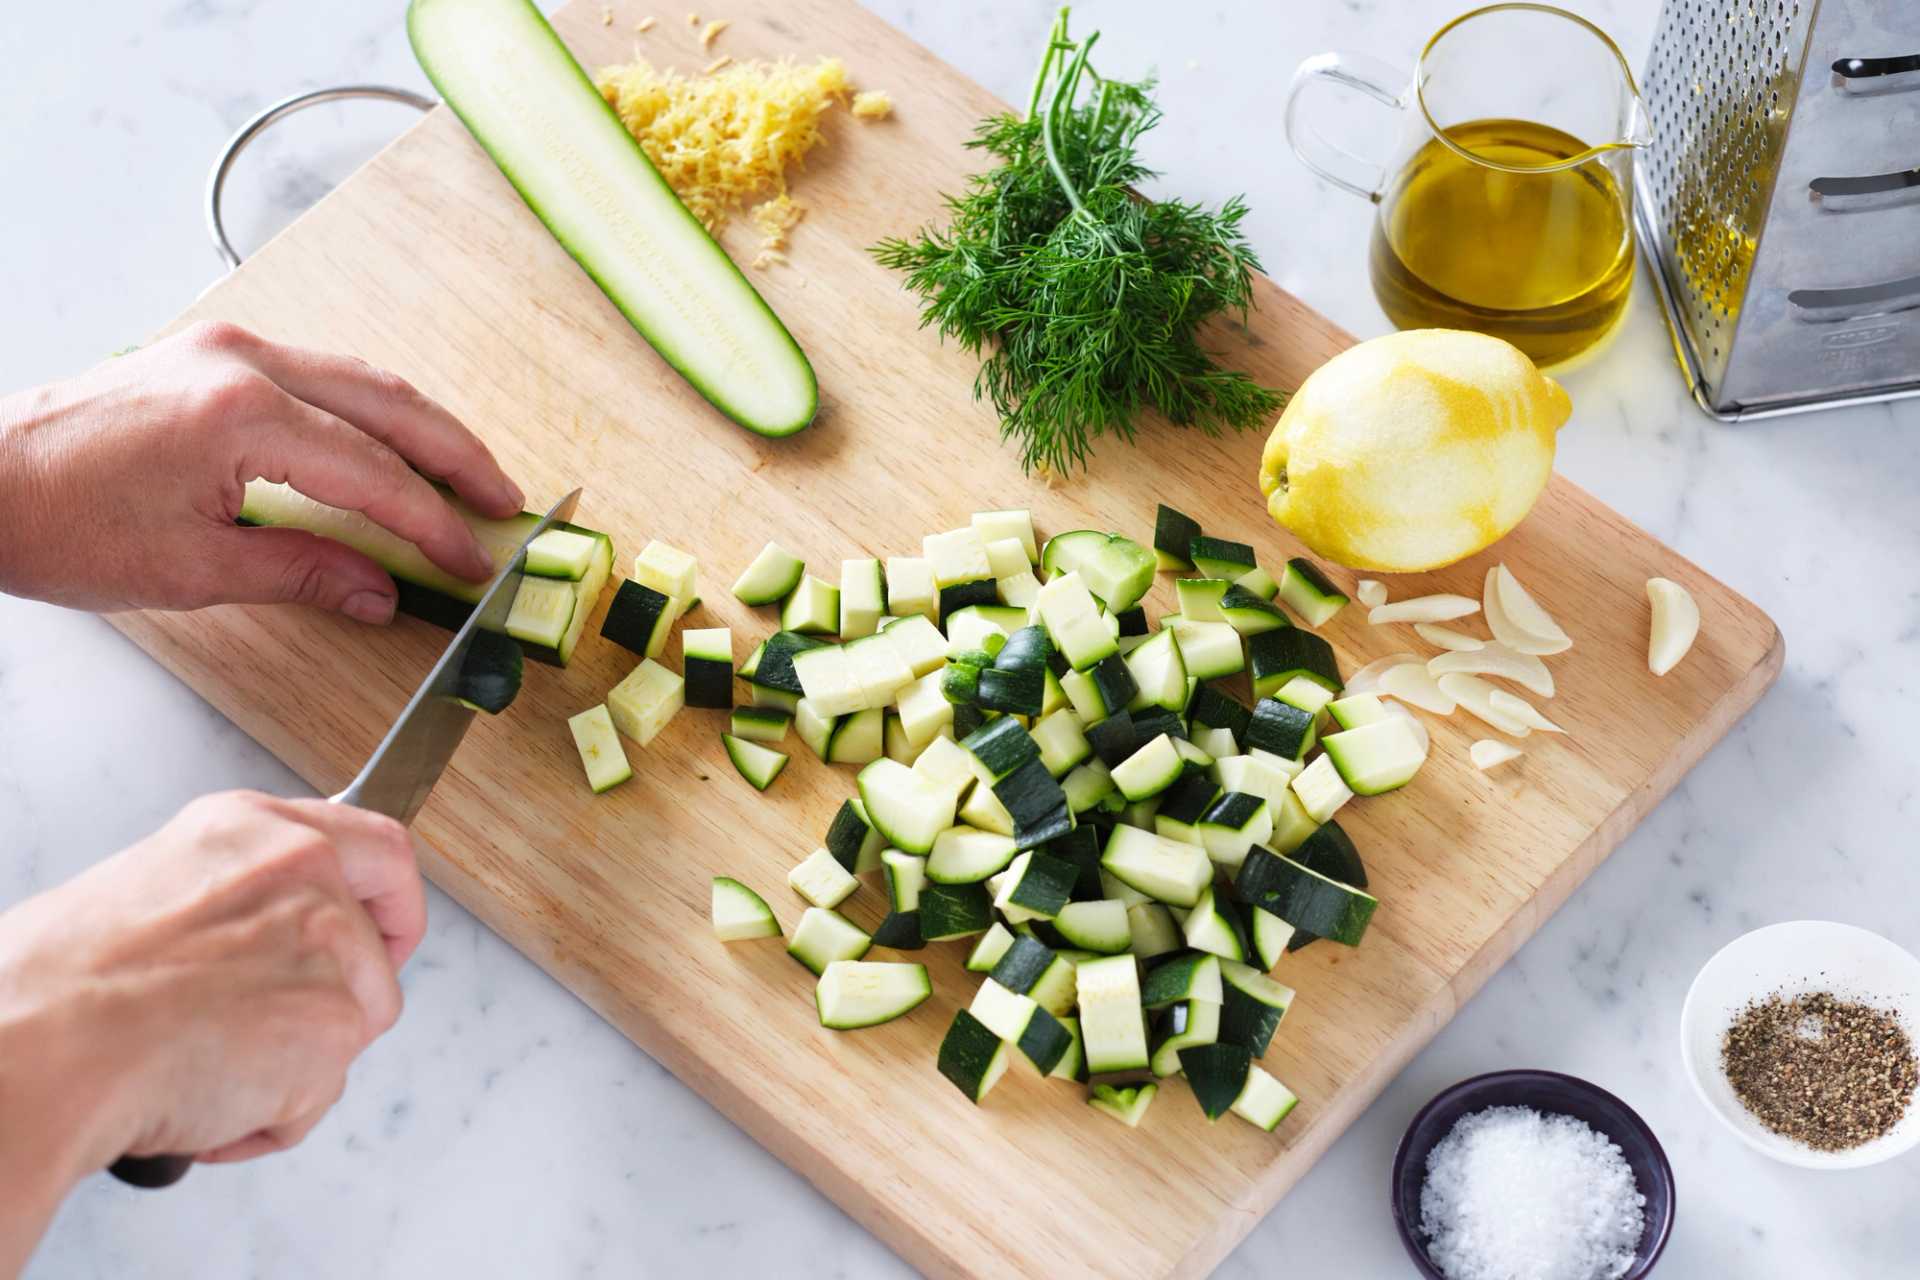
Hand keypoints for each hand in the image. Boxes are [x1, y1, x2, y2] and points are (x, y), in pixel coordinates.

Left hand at [0, 321, 523, 619]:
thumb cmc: (58, 523)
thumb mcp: (191, 569)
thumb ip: (302, 572)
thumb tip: (380, 593)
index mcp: (240, 414)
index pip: (373, 472)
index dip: (433, 524)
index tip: (472, 562)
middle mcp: (242, 362)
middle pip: (389, 403)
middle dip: (456, 456)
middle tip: (505, 502)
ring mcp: (226, 347)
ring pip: (361, 378)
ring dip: (422, 427)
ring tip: (466, 475)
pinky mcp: (211, 353)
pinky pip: (320, 373)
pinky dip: (371, 411)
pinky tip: (395, 444)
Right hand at [0, 792, 423, 1273]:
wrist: (40, 1050)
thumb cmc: (56, 989)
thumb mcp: (155, 891)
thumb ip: (234, 903)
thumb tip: (252, 945)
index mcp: (255, 830)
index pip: (377, 848)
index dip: (390, 901)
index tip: (382, 930)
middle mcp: (306, 873)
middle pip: (383, 941)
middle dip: (357, 993)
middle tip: (306, 1028)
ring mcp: (331, 945)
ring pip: (352, 1026)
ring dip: (291, 1067)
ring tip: (201, 1072)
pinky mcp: (334, 1023)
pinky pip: (317, 1096)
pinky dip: (266, 1120)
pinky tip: (200, 1106)